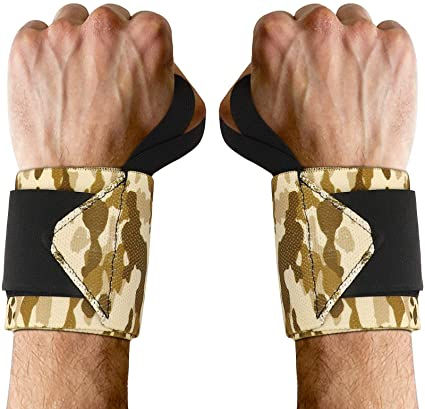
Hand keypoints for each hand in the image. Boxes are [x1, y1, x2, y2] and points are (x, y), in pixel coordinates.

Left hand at [9, 4, 204, 169]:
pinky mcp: (28, 46)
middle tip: (105, 82)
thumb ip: (183, 81)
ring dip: (77, 47)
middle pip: (109, 20)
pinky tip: (57, 85)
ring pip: (73, 23)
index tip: (133, 67)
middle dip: (109, 46)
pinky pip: (38, 35)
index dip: (140, 49)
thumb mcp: (183, 118)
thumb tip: (169, 66)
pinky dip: (46, 56)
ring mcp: (63, 35)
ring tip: (79, 86)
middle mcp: (106, 28)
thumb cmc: (127, 150)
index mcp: (147, 39)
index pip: (148, 23)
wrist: (80, 175)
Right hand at [220, 4, 416, 168]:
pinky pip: (386, 35)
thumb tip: (255, 67)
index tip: (293, 68)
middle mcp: (318, 28)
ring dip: (348, 47)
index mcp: (276, 39)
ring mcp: (361, 35)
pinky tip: (368, 86)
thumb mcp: (241, 118)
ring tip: (345, 87)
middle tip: (319, 83)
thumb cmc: (298, 150)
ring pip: (352, 23)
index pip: (278, 24)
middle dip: (315, 46)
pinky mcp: (396, 46)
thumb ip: (241, 81)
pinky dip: (379, 56)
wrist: (344, 175)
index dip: (285, 50)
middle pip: (315, 21)